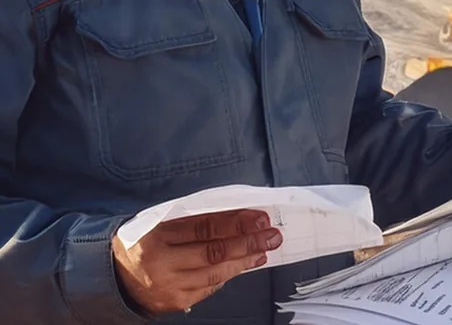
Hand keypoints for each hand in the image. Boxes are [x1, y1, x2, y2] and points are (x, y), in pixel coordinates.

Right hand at [111, 209, 282, 314]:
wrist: (111, 275)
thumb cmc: (141, 242)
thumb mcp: (159, 223)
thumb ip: (192, 219)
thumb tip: (236, 216)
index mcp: (156, 235)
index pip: (204, 227)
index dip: (235, 222)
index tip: (259, 217)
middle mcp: (161, 263)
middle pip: (213, 251)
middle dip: (248, 242)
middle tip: (272, 235)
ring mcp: (167, 286)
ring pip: (215, 273)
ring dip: (244, 260)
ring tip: (264, 249)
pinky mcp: (173, 302)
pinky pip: (208, 288)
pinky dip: (229, 275)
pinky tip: (244, 265)